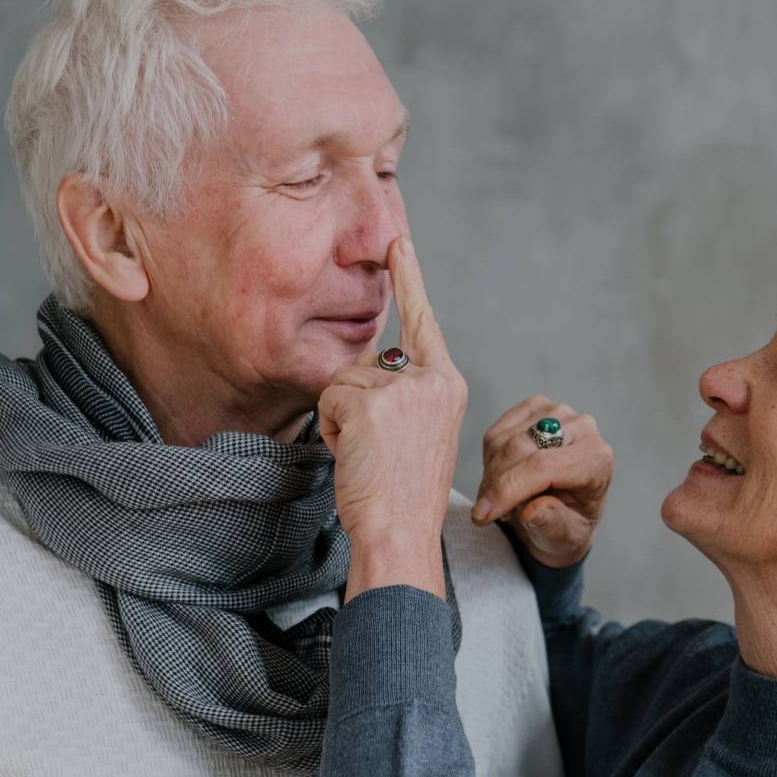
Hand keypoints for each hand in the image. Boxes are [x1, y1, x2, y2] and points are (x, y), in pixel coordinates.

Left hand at [318, 235, 467, 598]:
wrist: (400, 534)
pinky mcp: (373, 402)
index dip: (409, 280)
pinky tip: (354, 456)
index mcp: (447, 385)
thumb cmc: (402, 498)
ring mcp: (404, 389)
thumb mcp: (415, 437)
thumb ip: (402, 397)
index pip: (423, 322)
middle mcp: (432, 379)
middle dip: (353, 402)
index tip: (398, 242)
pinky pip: (329, 400)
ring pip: (343, 380)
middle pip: (367, 361)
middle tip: (373, 452)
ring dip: (340, 420)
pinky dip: (330, 430)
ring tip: (366, 457)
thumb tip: (363, 371)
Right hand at [470, 396, 614, 568]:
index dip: (508, 489)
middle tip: (487, 513)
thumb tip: (532, 511)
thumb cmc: (566, 526)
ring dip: (491, 476)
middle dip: (495, 484)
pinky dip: (490, 461)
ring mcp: (557, 413)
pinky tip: (500, 480)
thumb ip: (552, 524)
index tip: (483, 514)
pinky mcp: (534, 408)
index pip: (542, 466)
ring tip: (500, 501)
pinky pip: (496, 434)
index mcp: (596, 459)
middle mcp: (581, 428)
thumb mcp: (564, 537)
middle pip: (519, 448)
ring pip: (503, 441)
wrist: (564, 512)